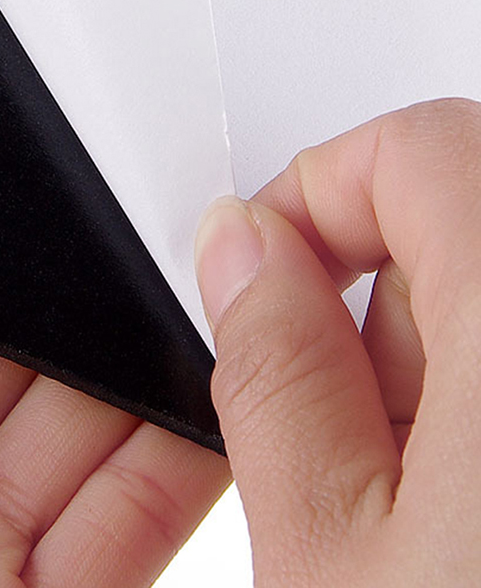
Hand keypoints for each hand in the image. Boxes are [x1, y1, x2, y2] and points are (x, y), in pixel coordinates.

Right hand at [195, 98, 480, 585]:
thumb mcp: (328, 553)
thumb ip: (270, 367)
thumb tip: (237, 249)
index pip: (416, 147)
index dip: (318, 192)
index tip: (266, 268)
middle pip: (466, 213)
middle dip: (376, 303)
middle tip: (356, 433)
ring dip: (442, 365)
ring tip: (432, 500)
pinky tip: (479, 506)